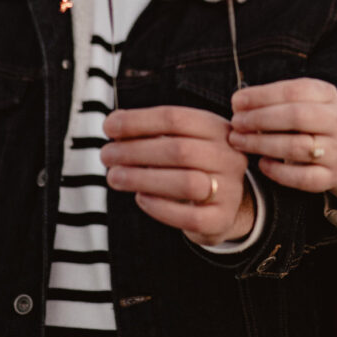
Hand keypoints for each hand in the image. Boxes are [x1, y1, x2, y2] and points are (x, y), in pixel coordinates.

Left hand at [101, 106, 251, 245]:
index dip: (138, 121)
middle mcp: (228, 156)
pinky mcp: (221, 218)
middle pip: (178, 150)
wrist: (225, 202)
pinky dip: (159, 207)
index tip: (109, 127)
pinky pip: (189, 217)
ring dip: (142, 179)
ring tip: (114, 176)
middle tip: (106, 155)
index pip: (175, 117)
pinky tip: (140, 198)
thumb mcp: (182, 138)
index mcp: (217, 128)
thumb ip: (152, 132)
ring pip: (185, 183)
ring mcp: (230, 189)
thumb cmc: (194, 163)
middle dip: (135, 151)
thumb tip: (114, 125)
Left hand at [230, 78, 336, 210]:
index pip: (294, 90)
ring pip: (297, 147)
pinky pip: (302, 177)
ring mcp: (336, 150)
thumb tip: (238, 103)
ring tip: (239, 141)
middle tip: (236, 122)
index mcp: (327, 95)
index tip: (236, 101)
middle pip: (297, 116)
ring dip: (261, 144)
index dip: (262, 95)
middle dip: (260, 119)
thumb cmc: (305, 122)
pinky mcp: (331, 176)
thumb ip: (271, 100)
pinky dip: (278, 172)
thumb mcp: (297, 102)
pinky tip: (261, 164)